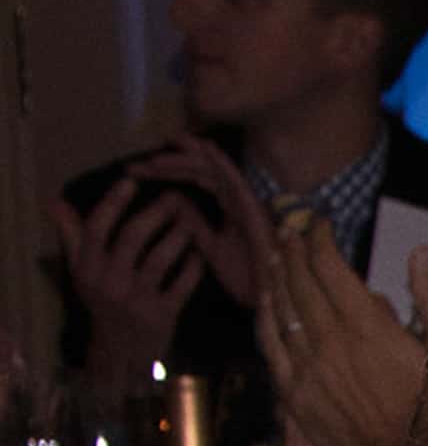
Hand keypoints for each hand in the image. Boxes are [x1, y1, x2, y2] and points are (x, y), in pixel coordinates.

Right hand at [49, 177, 203, 387]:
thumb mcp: (83, 271)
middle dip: (155, 214)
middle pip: (132, 238)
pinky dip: (194, 267)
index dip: (113, 203)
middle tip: (174, 197)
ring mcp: (136, 300)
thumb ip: (73, 236)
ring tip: (190, 221)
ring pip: (159, 260)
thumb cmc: (103, 302)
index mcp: (88, 268)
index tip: (130, 182)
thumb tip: (55, 201)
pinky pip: (182, 285)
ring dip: (177, 236)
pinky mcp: (162, 316)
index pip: (97, 228)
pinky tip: (201, 254)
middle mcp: (109, 282)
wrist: (120, 352)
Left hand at [128, 136, 273, 307]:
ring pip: (215, 169)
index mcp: (230, 210)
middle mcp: (239, 202)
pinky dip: (219, 160)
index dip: (171, 171)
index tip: (139, 171)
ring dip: (188, 157)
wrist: (270, 300)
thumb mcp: (210, 249)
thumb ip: (194, 224)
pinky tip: (201, 146)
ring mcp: (247, 203)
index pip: (198, 180)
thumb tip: (172, 200)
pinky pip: (235, 178)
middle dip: (172, 162)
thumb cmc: (246, 280)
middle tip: (139, 160)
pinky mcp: (254, 208)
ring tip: (162, 146)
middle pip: (203, 171)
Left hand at [259, 218, 427, 445]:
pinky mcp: (296, 394)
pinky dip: (266, 318)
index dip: (320, 238)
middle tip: (291, 230)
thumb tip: (418, 254)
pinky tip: (267, 305)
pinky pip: (271, 346)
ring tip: (274, 255)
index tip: (321, 223)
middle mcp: (329, 342)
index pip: (328, 266)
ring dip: (275, 278)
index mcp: (366, 327)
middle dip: (293, 249)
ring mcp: (307, 369)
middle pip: (298, 282)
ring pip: (280, 310)